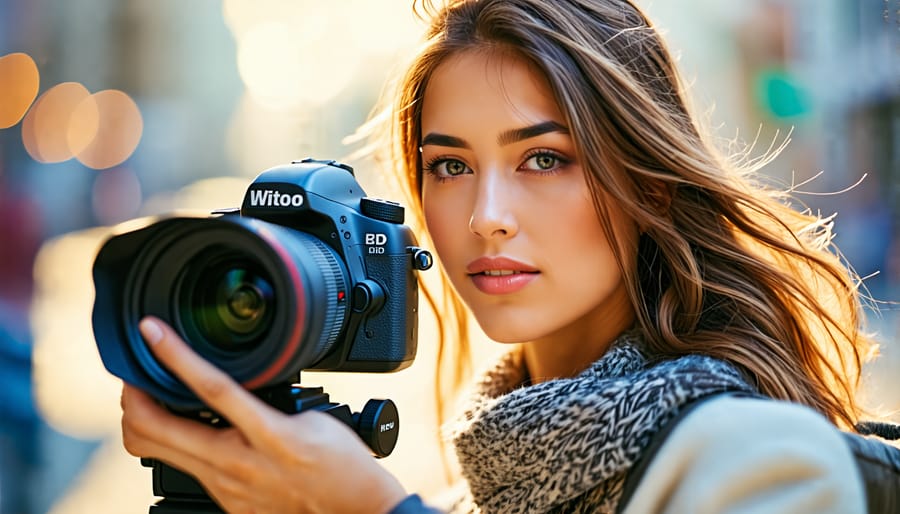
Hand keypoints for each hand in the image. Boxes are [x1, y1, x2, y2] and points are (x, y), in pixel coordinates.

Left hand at [120, 316, 407, 513]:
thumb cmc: (344, 467)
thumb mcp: (317, 419)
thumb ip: (274, 403)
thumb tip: (245, 387)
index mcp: (268, 436)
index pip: (212, 389)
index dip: (176, 356)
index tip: (153, 332)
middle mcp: (237, 466)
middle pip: (154, 430)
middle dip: (133, 396)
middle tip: (135, 373)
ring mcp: (225, 489)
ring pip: (158, 452)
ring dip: (145, 421)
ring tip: (152, 398)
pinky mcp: (225, 504)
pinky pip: (185, 470)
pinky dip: (176, 445)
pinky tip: (191, 431)